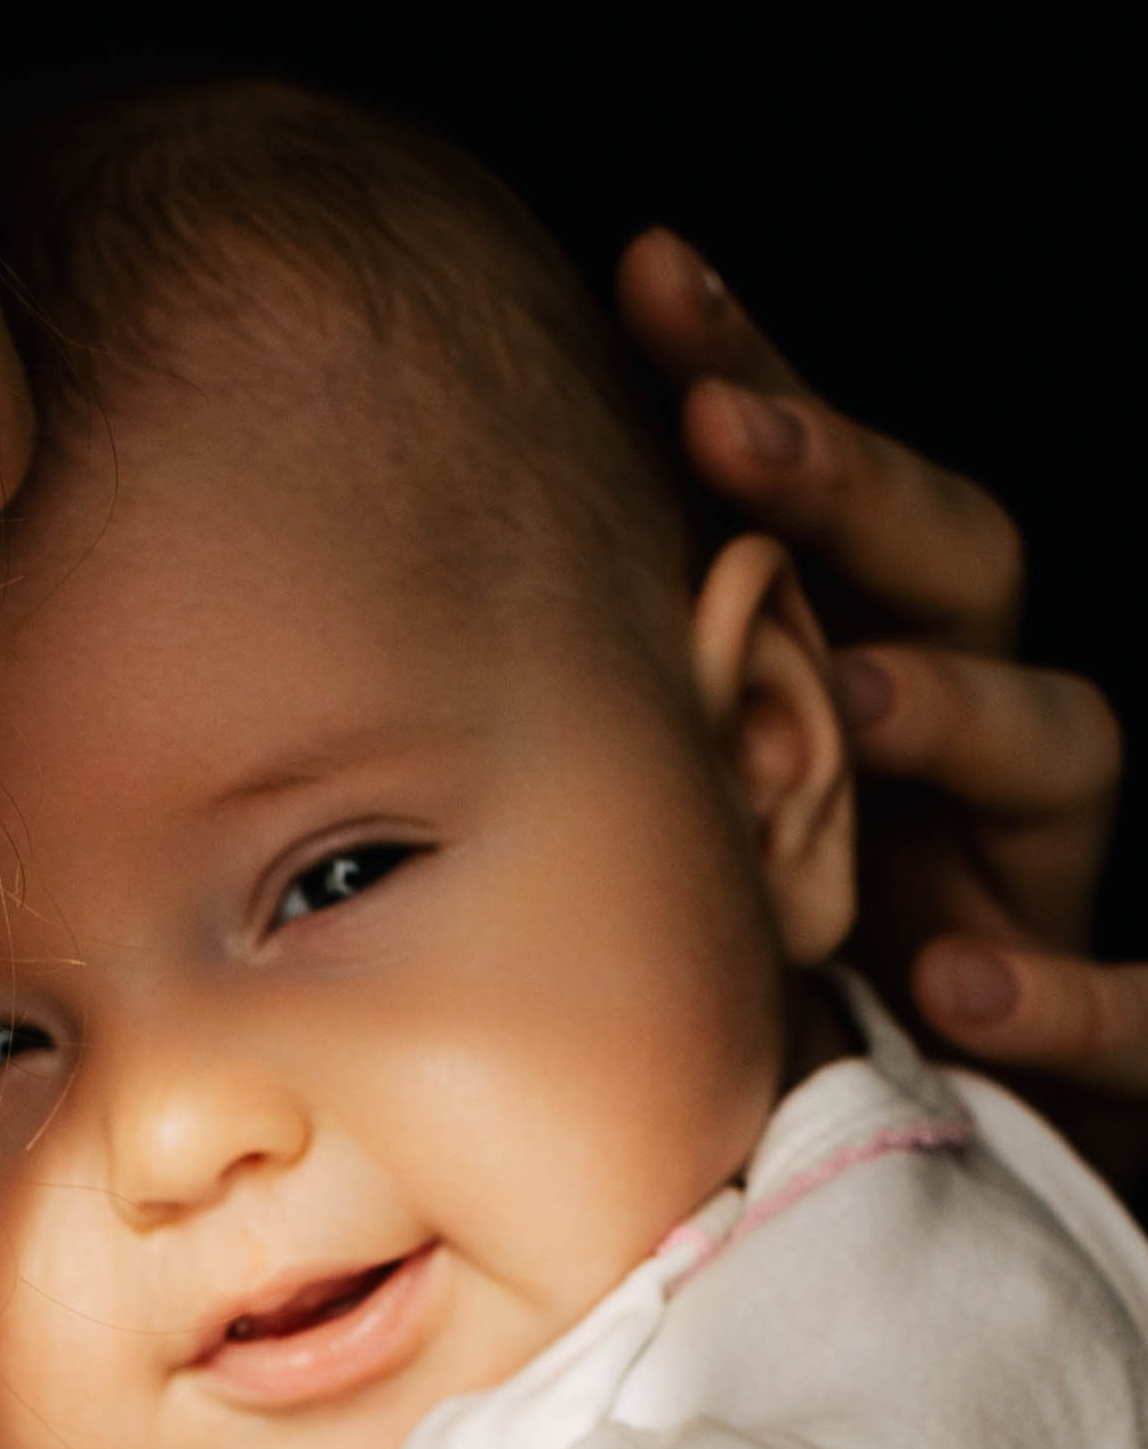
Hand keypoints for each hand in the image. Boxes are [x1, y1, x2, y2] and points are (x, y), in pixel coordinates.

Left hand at [618, 231, 1147, 1172]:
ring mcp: (1041, 878)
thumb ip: (605, 742)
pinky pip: (1139, 1008)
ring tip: (852, 699)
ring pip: (1065, 746)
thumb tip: (377, 634)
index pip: (830, 511)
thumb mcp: (676, 858)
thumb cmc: (766, 1003)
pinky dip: (1072, 993)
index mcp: (867, 688)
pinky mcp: (1109, 1041)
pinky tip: (965, 985)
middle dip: (855, 489)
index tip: (646, 275)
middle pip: (964, 566)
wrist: (924, 1173)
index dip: (762, 386)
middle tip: (729, 430)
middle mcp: (972, 756)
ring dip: (960, 711)